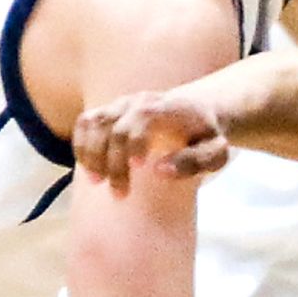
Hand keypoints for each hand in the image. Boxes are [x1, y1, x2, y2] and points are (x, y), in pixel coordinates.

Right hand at [75, 87, 231, 190]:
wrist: (197, 111)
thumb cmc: (206, 137)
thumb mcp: (216, 152)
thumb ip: (197, 161)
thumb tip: (160, 169)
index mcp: (165, 107)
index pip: (140, 119)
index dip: (134, 143)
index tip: (139, 169)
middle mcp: (138, 101)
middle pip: (113, 127)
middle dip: (112, 163)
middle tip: (120, 194)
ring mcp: (120, 104)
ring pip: (93, 123)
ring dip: (90, 155)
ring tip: (97, 183)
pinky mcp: (109, 112)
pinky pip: (85, 122)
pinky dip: (81, 145)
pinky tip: (88, 168)